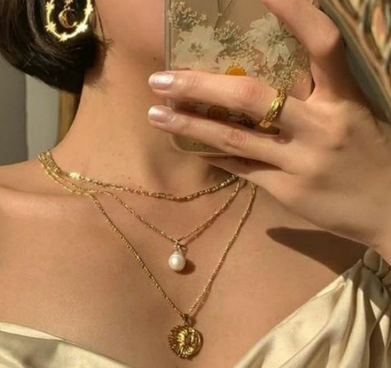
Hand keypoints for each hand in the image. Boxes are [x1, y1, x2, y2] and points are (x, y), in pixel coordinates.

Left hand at [148, 0, 390, 256]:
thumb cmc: (371, 155)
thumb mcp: (354, 115)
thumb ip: (315, 97)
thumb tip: (260, 85)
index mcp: (345, 98)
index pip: (324, 44)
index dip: (295, 12)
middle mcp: (322, 126)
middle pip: (253, 97)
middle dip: (201, 85)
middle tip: (161, 78)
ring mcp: (301, 161)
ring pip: (235, 138)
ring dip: (190, 124)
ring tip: (156, 114)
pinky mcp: (287, 191)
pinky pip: (242, 168)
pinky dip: (214, 154)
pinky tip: (188, 145)